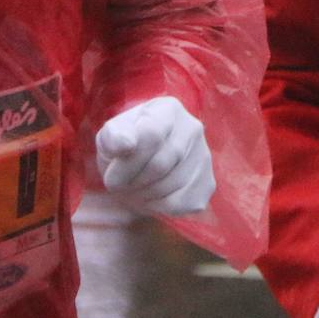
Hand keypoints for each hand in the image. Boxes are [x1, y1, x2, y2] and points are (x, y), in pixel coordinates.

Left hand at [96, 96, 214, 215]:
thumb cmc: (126, 146)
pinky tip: (150, 198)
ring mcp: (204, 156)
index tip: (110, 178)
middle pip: (161, 164)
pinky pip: (181, 203)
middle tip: (118, 187)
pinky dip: (158, 207)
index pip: (151, 135)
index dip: (127, 163)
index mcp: (168, 109)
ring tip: (132, 190)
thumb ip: (113, 137)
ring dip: (143, 196)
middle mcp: (193, 128)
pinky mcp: (208, 183)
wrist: (145, 161)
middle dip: (133, 182)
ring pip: (171, 186)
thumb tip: (125, 145)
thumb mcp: (112, 136)